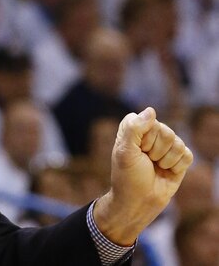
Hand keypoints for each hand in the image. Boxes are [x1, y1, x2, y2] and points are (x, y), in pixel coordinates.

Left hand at [94, 107, 193, 245]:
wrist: (138, 201)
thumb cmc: (127, 176)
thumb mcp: (125, 152)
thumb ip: (134, 129)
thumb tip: (151, 110)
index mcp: (133, 127)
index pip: (148, 120)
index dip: (143, 138)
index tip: (135, 150)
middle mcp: (151, 133)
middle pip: (166, 131)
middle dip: (155, 151)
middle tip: (145, 161)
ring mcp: (166, 145)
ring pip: (178, 143)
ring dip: (165, 160)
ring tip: (155, 167)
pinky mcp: (179, 158)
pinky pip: (187, 155)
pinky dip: (177, 167)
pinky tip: (166, 172)